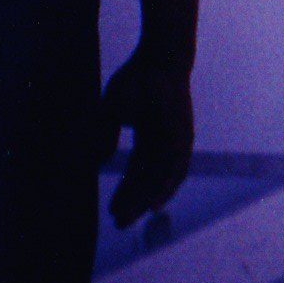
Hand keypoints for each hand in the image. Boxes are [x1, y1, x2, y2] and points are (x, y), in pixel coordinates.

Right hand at [101, 45, 196, 225]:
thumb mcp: (112, 111)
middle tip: (119, 224)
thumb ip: (104, 135)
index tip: (111, 212)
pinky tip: (156, 203)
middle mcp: (166, 143)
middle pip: (149, 181)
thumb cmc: (136, 79)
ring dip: (146, 199)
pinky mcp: (184, 136)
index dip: (124, 193)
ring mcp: (177, 140)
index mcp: (149, 138)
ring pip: (162, 179)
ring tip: (131, 217)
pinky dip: (166, 187)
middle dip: (134, 202)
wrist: (159, 58)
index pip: (137, 173)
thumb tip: (99, 162)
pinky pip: (176, 168)